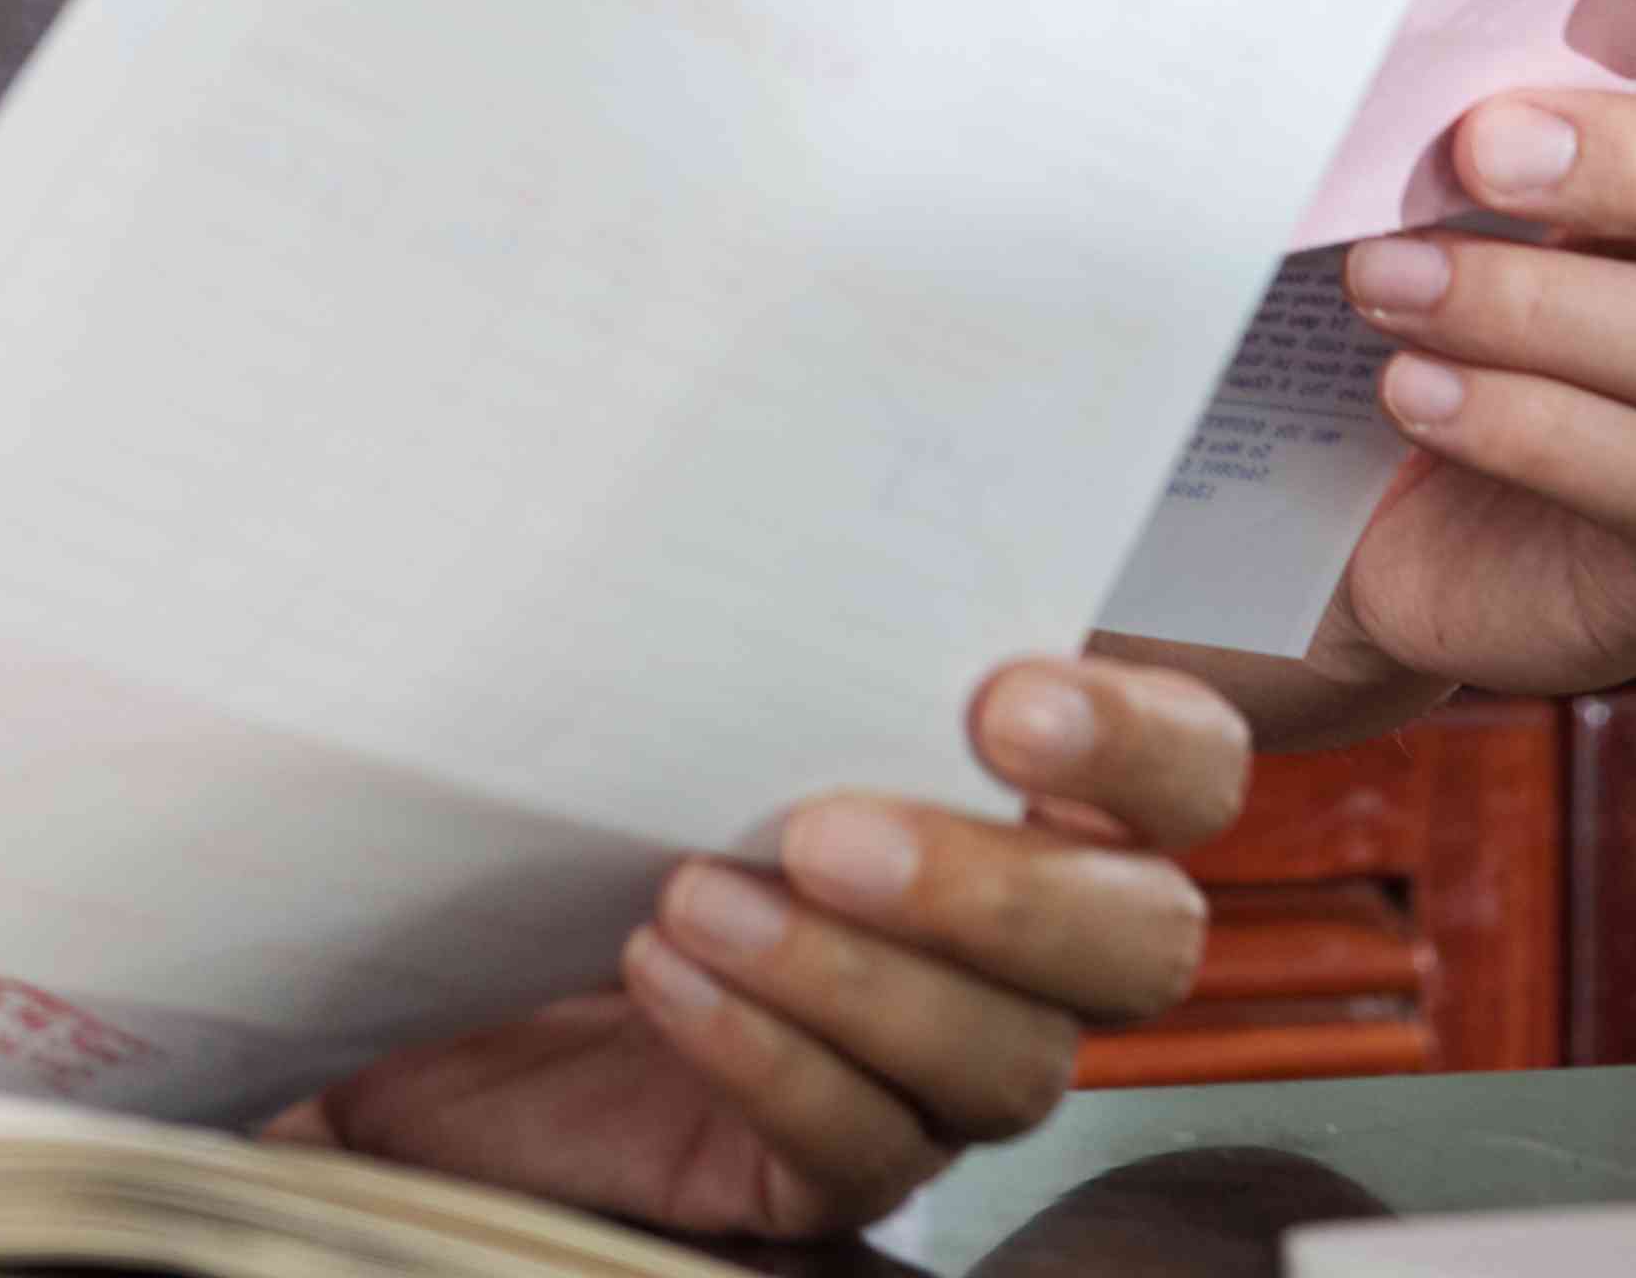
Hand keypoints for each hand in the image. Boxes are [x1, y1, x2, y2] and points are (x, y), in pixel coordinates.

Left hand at [305, 659, 1242, 1240]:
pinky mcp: (829, 1165)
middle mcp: (1021, 937)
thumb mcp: (674, 660)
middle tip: (825, 832)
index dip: (1135, 743)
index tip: (1002, 702)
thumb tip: (768, 469)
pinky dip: (767, 1059)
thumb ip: (766, 588)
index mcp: (1026, 783)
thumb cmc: (587, 777)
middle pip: (1137, 943)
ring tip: (697, 895)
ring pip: (1004, 1061)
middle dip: (994, 893)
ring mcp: (938, 1062)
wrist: (451, 929)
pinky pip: (858, 1145)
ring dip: (855, 981)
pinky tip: (667, 979)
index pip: (1184, 766)